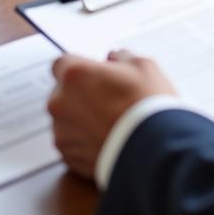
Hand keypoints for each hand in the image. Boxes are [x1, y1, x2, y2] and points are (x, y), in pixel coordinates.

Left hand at [48, 49, 176, 179]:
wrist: (153, 151)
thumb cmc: (147, 106)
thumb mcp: (142, 65)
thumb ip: (121, 57)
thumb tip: (114, 58)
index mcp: (75, 75)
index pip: (61, 63)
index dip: (78, 67)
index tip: (91, 72)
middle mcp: (60, 103)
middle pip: (62, 92)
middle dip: (80, 93)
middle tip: (107, 97)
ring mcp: (62, 133)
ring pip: (66, 118)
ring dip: (81, 117)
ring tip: (110, 120)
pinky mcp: (68, 157)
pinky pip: (71, 142)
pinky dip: (84, 140)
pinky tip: (107, 137)